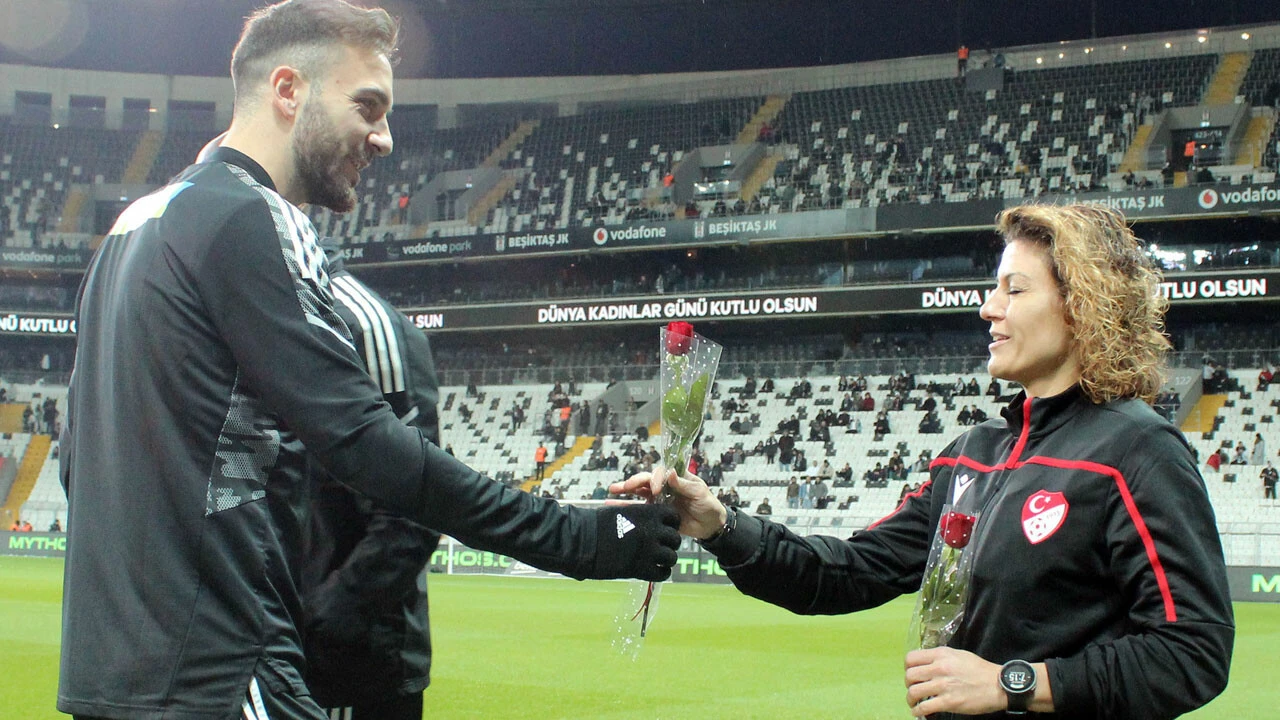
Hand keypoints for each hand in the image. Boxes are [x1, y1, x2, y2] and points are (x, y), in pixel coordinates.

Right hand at [589, 503, 680, 581]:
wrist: (584, 542)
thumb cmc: (597, 524)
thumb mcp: (622, 511)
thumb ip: (639, 516)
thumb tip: (647, 521)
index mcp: (649, 514)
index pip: (673, 517)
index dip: (670, 524)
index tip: (662, 529)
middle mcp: (653, 531)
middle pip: (675, 539)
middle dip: (669, 544)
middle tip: (659, 547)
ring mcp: (650, 551)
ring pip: (671, 557)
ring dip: (665, 560)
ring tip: (654, 561)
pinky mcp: (643, 568)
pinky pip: (663, 573)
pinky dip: (660, 572)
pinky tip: (650, 570)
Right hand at [611, 468, 725, 539]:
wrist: (710, 527)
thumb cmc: (708, 505)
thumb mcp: (700, 493)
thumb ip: (684, 485)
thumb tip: (670, 473)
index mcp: (675, 478)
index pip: (660, 472)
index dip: (655, 478)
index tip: (655, 489)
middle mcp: (664, 486)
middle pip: (645, 480)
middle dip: (633, 482)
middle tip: (623, 487)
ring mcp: (658, 499)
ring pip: (639, 492)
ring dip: (625, 490)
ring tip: (612, 490)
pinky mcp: (654, 513)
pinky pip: (639, 508)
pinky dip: (626, 506)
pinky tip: (612, 505)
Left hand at [904, 647, 1003, 716]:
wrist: (998, 685)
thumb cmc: (979, 669)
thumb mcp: (958, 654)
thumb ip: (941, 657)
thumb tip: (926, 663)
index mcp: (941, 654)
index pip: (911, 658)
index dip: (908, 667)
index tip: (911, 673)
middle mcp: (939, 668)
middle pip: (909, 675)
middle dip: (908, 684)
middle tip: (913, 688)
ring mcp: (943, 685)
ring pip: (914, 692)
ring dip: (910, 699)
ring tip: (914, 702)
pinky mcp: (948, 702)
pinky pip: (924, 707)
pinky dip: (917, 711)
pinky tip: (919, 712)